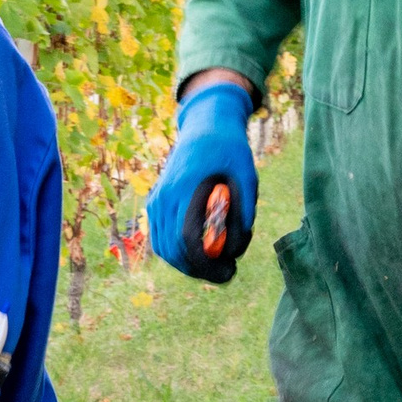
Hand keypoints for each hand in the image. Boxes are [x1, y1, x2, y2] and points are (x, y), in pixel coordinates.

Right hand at [143, 77, 256, 283]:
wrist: (205, 128)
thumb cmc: (230, 151)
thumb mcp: (247, 178)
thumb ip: (243, 213)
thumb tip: (234, 250)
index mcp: (186, 189)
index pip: (187, 240)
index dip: (207, 264)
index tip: (228, 273)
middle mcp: (164, 197)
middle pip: (174, 250)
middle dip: (201, 270)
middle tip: (226, 273)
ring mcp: (155, 201)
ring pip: (164, 249)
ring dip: (187, 265)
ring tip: (214, 263)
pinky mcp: (154, 203)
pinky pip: (160, 239)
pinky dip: (176, 253)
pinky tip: (198, 253)